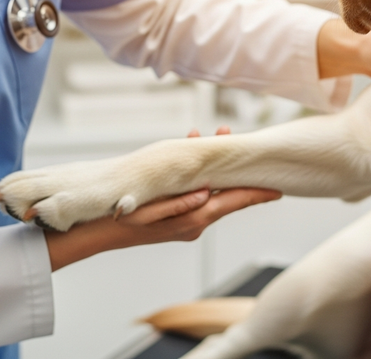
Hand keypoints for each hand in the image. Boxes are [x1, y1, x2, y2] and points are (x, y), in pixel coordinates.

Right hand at [44, 126, 281, 270]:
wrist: (93, 234)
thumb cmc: (118, 221)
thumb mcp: (148, 212)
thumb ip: (179, 204)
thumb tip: (206, 194)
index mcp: (191, 220)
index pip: (232, 204)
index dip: (256, 195)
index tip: (278, 189)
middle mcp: (192, 221)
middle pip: (225, 193)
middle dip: (236, 171)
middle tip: (242, 142)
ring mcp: (184, 219)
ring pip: (210, 189)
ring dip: (215, 167)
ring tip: (218, 136)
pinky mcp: (173, 214)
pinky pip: (193, 191)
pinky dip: (197, 173)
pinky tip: (192, 149)